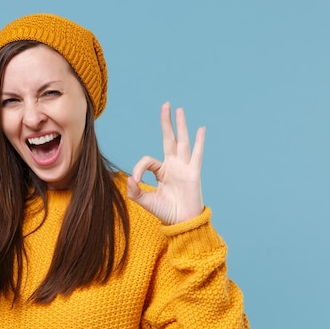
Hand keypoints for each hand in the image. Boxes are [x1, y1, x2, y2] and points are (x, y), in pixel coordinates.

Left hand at [127, 102, 204, 224]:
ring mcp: (184, 168)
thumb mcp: (146, 201)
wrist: (182, 223)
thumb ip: (135, 192)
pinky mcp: (193, 173)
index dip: (139, 169)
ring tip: (179, 109)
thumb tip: (128, 179)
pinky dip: (199, 142)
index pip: (148, 161)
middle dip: (166, 123)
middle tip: (166, 105)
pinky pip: (197, 155)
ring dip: (181, 125)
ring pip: (182, 142)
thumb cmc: (166, 212)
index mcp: (162, 172)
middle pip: (169, 139)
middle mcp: (173, 166)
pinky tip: (201, 129)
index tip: (136, 182)